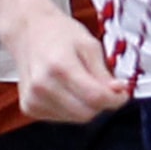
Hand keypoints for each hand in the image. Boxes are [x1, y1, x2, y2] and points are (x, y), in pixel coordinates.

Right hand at [4, 0, 126, 123]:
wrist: (28, 31)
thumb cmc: (57, 33)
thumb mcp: (88, 45)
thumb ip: (103, 73)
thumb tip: (118, 92)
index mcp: (59, 66)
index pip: (95, 97)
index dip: (115, 99)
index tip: (122, 94)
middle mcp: (43, 85)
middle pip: (86, 113)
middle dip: (101, 103)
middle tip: (103, 87)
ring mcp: (33, 99)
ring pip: (75, 118)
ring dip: (86, 106)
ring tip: (80, 83)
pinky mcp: (29, 107)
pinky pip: (61, 118)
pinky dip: (70, 108)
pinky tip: (66, 90)